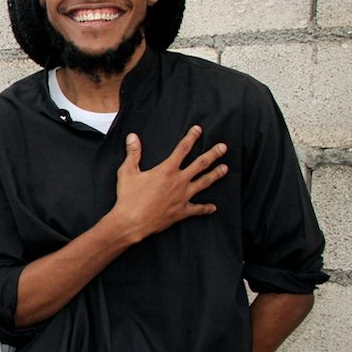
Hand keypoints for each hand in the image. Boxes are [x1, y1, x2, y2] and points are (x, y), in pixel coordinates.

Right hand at [110, 125, 227, 242]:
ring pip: (204, 183)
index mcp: (166, 170)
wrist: (132, 221)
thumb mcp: (127, 172)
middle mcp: (179, 181)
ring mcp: (183, 196)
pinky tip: (213, 207)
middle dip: (213, 154)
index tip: (198, 130)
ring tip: (225, 168)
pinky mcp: (182, 211)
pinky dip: (206, 208)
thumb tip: (132, 137)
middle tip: (223, 148)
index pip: (182, 149)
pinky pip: (198, 209)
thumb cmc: (128, 198)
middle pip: (200, 164)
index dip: (191, 137)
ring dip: (215, 174)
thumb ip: (133, 153)